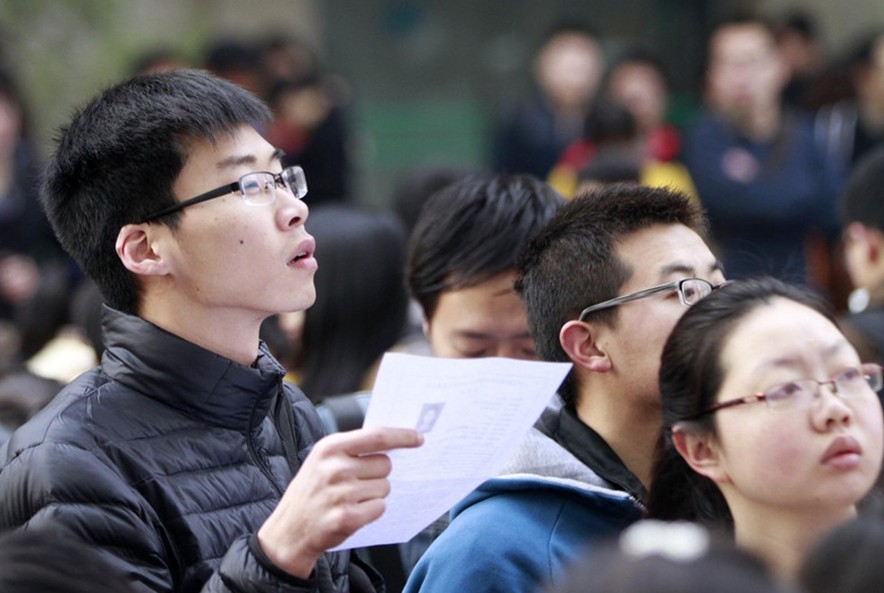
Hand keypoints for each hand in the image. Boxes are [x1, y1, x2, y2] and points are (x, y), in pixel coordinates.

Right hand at [256, 426, 422, 577]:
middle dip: (378, 474)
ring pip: (384, 487)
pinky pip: (380, 508)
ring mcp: (341, 494)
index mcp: (330, 447)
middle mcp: (336, 468)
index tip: (419, 437)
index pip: (377, 436)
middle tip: (357, 482)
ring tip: (349, 499)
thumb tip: (393, 443)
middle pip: (385, 464)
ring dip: (374, 494)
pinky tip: (351, 512)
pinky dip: (371, 511)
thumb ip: (353, 448)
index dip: (402, 436)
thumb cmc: (311, 491)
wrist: (288, 531)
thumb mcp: (322, 460)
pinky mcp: (347, 518)